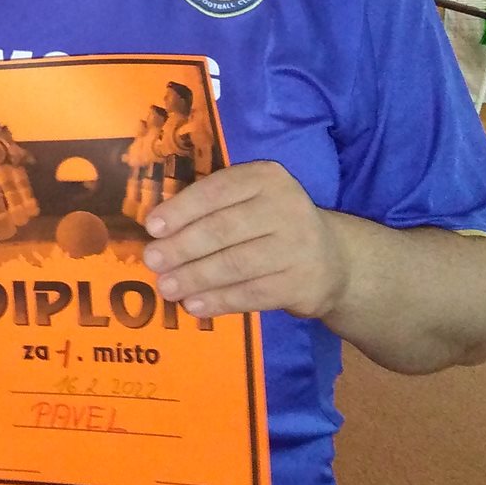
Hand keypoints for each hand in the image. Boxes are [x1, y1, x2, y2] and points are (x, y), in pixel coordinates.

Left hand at [142, 161, 351, 321]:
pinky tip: (194, 306)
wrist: (333, 259)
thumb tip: (157, 231)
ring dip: (196, 278)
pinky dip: (219, 301)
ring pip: (236, 264)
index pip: (217, 191)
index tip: (152, 227)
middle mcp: (286, 207)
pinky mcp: (303, 283)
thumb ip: (210, 208)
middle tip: (153, 261)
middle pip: (223, 229)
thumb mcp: (249, 201)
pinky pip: (253, 294)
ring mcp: (299, 246)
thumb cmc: (272, 225)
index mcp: (266, 178)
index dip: (182, 209)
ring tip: (167, 288)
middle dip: (182, 247)